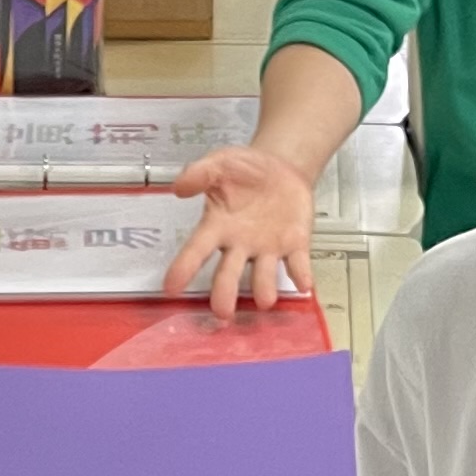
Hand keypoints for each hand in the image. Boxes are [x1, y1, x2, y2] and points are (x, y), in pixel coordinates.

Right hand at [166, 145, 315, 316]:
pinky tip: (304, 283)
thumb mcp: (220, 162)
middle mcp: (240, 245)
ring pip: (263, 274)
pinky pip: (297, 262)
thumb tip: (179, 187)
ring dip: (264, 287)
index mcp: (217, 227)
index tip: (170, 288)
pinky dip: (300, 273)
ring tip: (264, 301)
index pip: (196, 250)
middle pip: (228, 273)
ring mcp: (267, 248)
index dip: (184, 268)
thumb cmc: (244, 170)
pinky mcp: (294, 244)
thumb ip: (199, 173)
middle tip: (222, 312)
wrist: (281, 167)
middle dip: (225, 293)